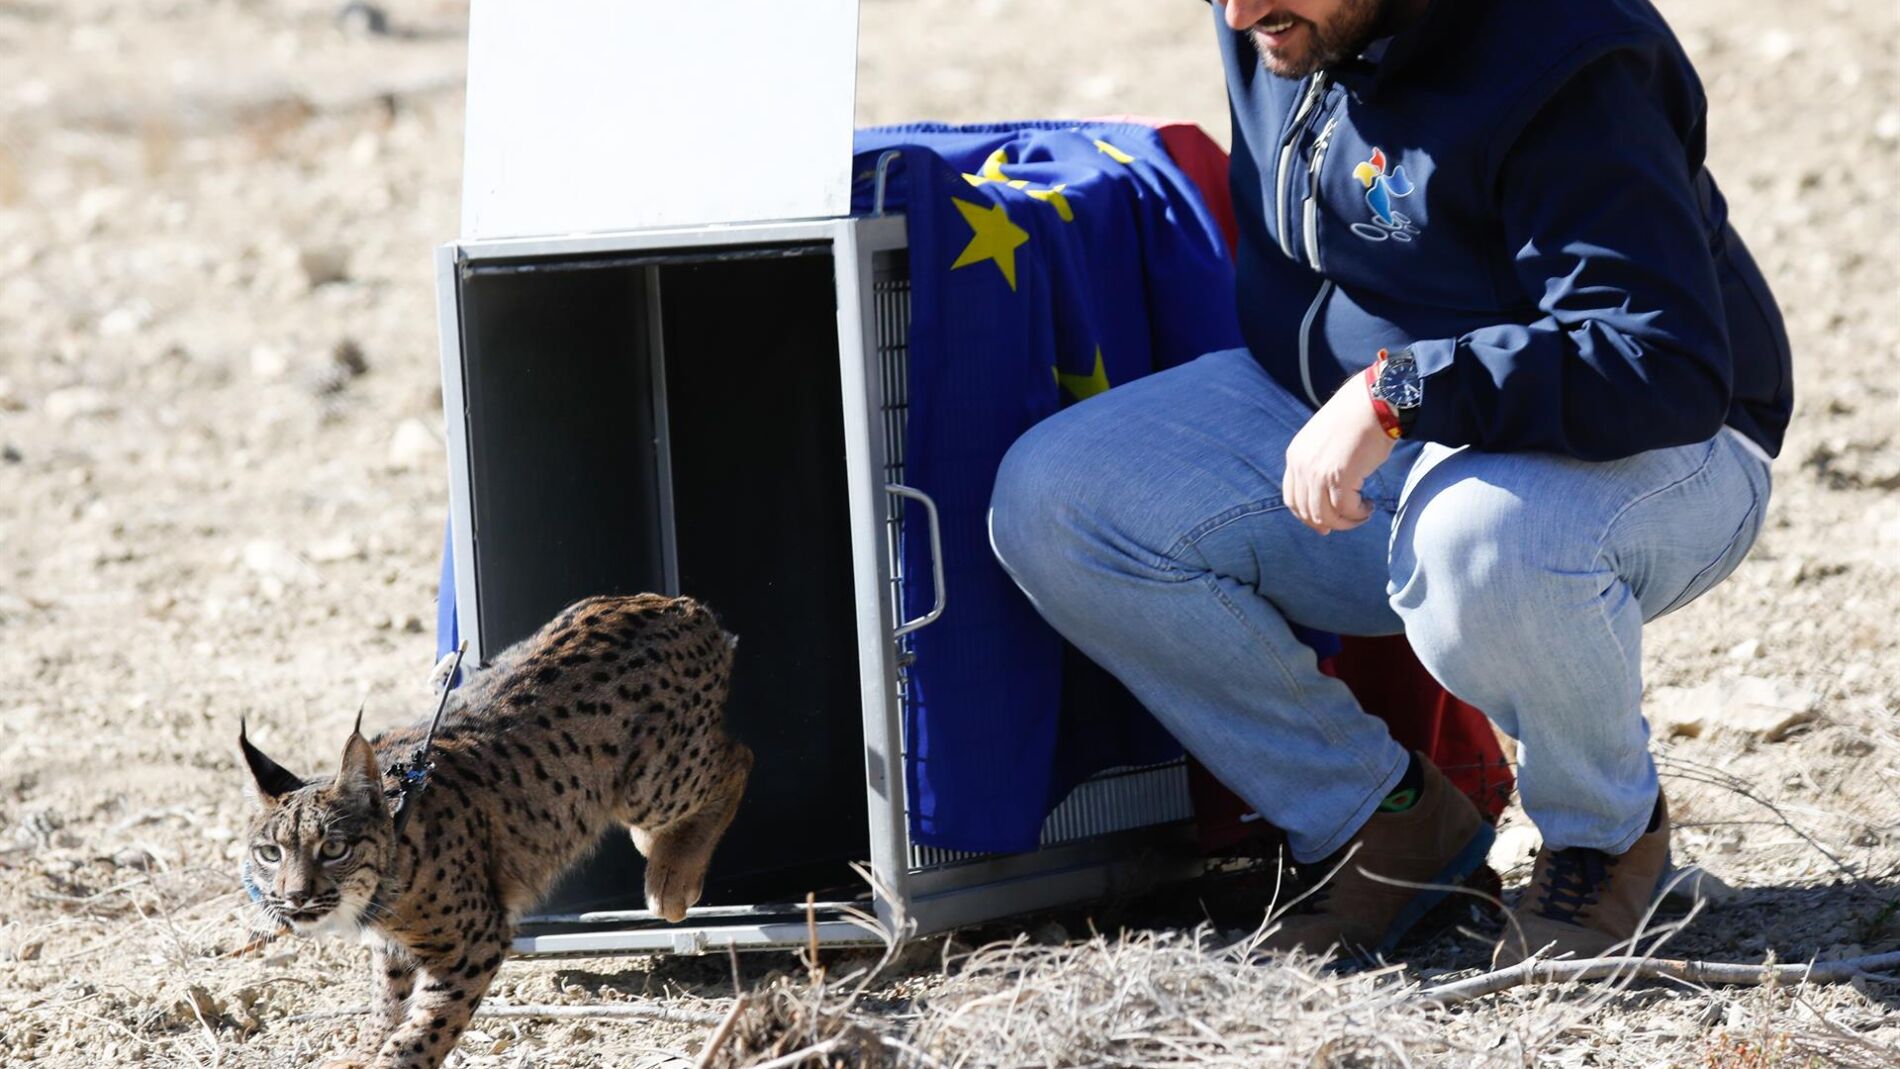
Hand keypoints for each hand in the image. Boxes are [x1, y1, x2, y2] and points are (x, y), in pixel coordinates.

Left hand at [1283, 369, 1397, 534]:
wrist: (1372, 402)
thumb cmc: (1355, 420)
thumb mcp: (1324, 441)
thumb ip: (1318, 465)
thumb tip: (1328, 494)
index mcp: (1295, 456)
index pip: (1292, 499)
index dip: (1307, 517)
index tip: (1325, 524)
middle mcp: (1301, 466)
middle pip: (1307, 512)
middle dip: (1329, 523)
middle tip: (1350, 521)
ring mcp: (1318, 472)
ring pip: (1326, 515)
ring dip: (1347, 521)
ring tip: (1363, 512)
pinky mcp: (1339, 476)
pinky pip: (1346, 509)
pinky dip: (1358, 514)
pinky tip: (1369, 506)